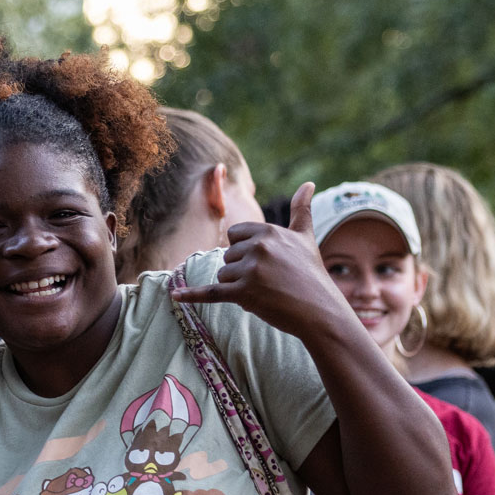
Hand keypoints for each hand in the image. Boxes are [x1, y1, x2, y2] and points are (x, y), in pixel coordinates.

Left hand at [171, 182, 351, 338]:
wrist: (320, 311)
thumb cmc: (311, 274)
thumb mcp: (305, 237)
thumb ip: (301, 210)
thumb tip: (308, 184)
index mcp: (267, 231)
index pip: (234, 236)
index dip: (245, 251)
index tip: (266, 262)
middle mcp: (257, 247)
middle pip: (227, 257)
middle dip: (242, 271)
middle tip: (270, 281)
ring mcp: (249, 271)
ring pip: (223, 276)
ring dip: (238, 287)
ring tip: (266, 292)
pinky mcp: (243, 294)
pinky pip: (211, 292)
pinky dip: (192, 295)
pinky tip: (174, 296)